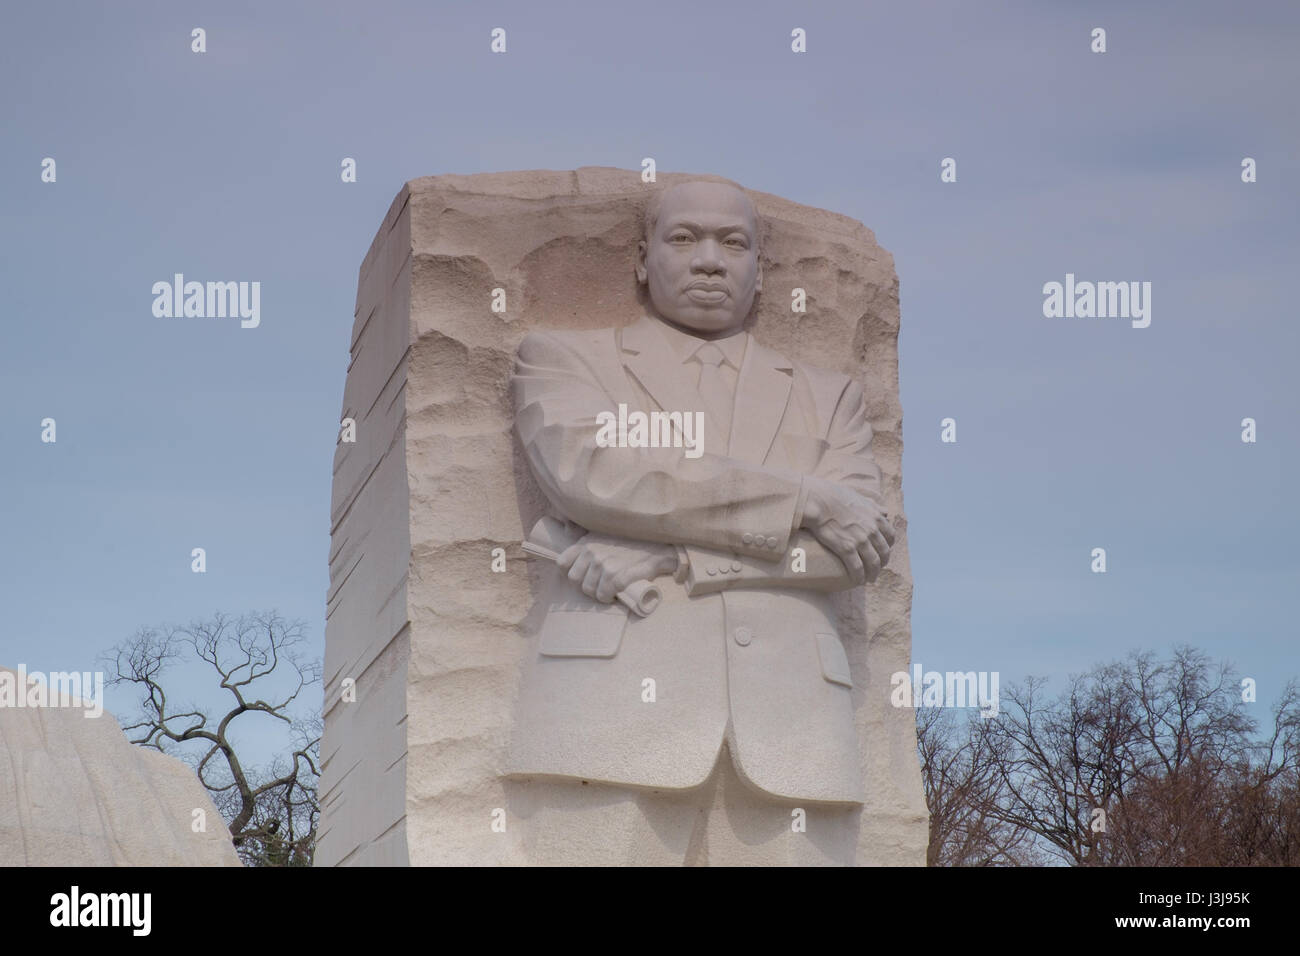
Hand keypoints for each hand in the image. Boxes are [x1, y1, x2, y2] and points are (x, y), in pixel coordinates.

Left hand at [556, 532, 678, 602]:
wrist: (656, 546)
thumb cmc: (628, 540)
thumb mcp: (602, 532)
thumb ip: (583, 533)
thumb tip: (565, 527)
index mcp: (586, 543)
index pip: (563, 563)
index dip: (570, 572)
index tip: (581, 576)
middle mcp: (592, 553)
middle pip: (575, 580)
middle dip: (585, 585)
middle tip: (598, 585)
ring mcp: (605, 565)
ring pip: (589, 590)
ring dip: (598, 593)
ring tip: (607, 590)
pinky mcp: (618, 576)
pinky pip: (604, 594)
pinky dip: (608, 597)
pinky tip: (614, 595)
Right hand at [800, 476, 894, 583]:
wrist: (818, 500)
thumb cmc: (835, 496)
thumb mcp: (860, 498)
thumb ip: (874, 506)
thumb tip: (886, 512)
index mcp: (876, 517)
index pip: (890, 537)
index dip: (888, 547)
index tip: (882, 551)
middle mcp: (872, 530)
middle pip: (884, 552)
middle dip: (882, 563)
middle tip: (876, 569)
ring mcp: (860, 540)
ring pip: (873, 563)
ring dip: (873, 574)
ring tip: (869, 579)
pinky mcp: (846, 548)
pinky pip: (857, 567)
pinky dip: (859, 577)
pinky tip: (858, 581)